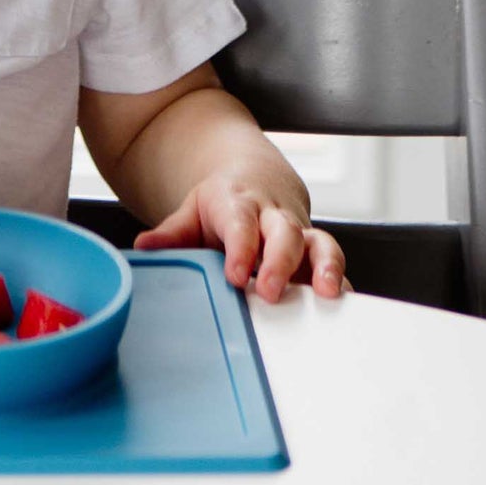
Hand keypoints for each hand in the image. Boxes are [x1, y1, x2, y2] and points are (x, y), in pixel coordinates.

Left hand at [132, 172, 349, 300]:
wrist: (256, 179)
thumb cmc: (222, 203)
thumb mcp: (192, 211)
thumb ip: (171, 233)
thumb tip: (143, 249)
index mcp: (238, 204)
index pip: (241, 223)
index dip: (241, 248)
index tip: (236, 274)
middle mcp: (273, 216)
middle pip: (284, 233)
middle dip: (280, 262)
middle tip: (271, 291)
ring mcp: (299, 232)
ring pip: (319, 243)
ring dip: (325, 267)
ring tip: (326, 293)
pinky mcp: (317, 250)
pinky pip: (334, 264)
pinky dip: (340, 283)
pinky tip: (341, 305)